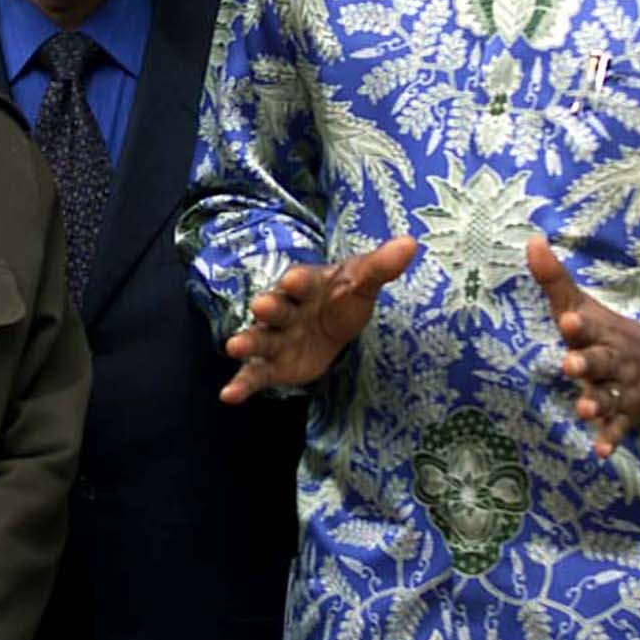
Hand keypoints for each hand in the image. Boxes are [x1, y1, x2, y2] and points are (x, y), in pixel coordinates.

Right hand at [220, 237, 417, 402]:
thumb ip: (381, 266)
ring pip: (260, 340)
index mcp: (307, 285)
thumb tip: (410, 243)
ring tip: (232, 347)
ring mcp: (276, 338)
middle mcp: (286, 310)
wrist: (332, 321)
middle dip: (269, 307)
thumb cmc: (344, 296)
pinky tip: (229, 396)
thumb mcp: (363, 281)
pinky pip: (255, 375)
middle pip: (276, 308)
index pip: (303, 281)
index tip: (293, 278)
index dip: (298, 281)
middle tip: (260, 306)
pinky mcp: (273, 366)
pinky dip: (241, 384)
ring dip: (247, 343)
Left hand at [527, 236, 639, 457]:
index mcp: (599, 332)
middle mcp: (612, 359)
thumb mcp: (582, 306)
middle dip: (587, 364)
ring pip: (608, 397)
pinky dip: (610, 439)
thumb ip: (554, 280)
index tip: (568, 319)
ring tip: (582, 410)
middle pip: (600, 361)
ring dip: (595, 404)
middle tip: (571, 365)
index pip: (588, 325)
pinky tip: (600, 452)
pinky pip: (618, 428)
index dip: (579, 323)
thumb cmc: (606, 333)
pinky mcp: (626, 414)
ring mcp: (621, 388)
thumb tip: (531, 240)